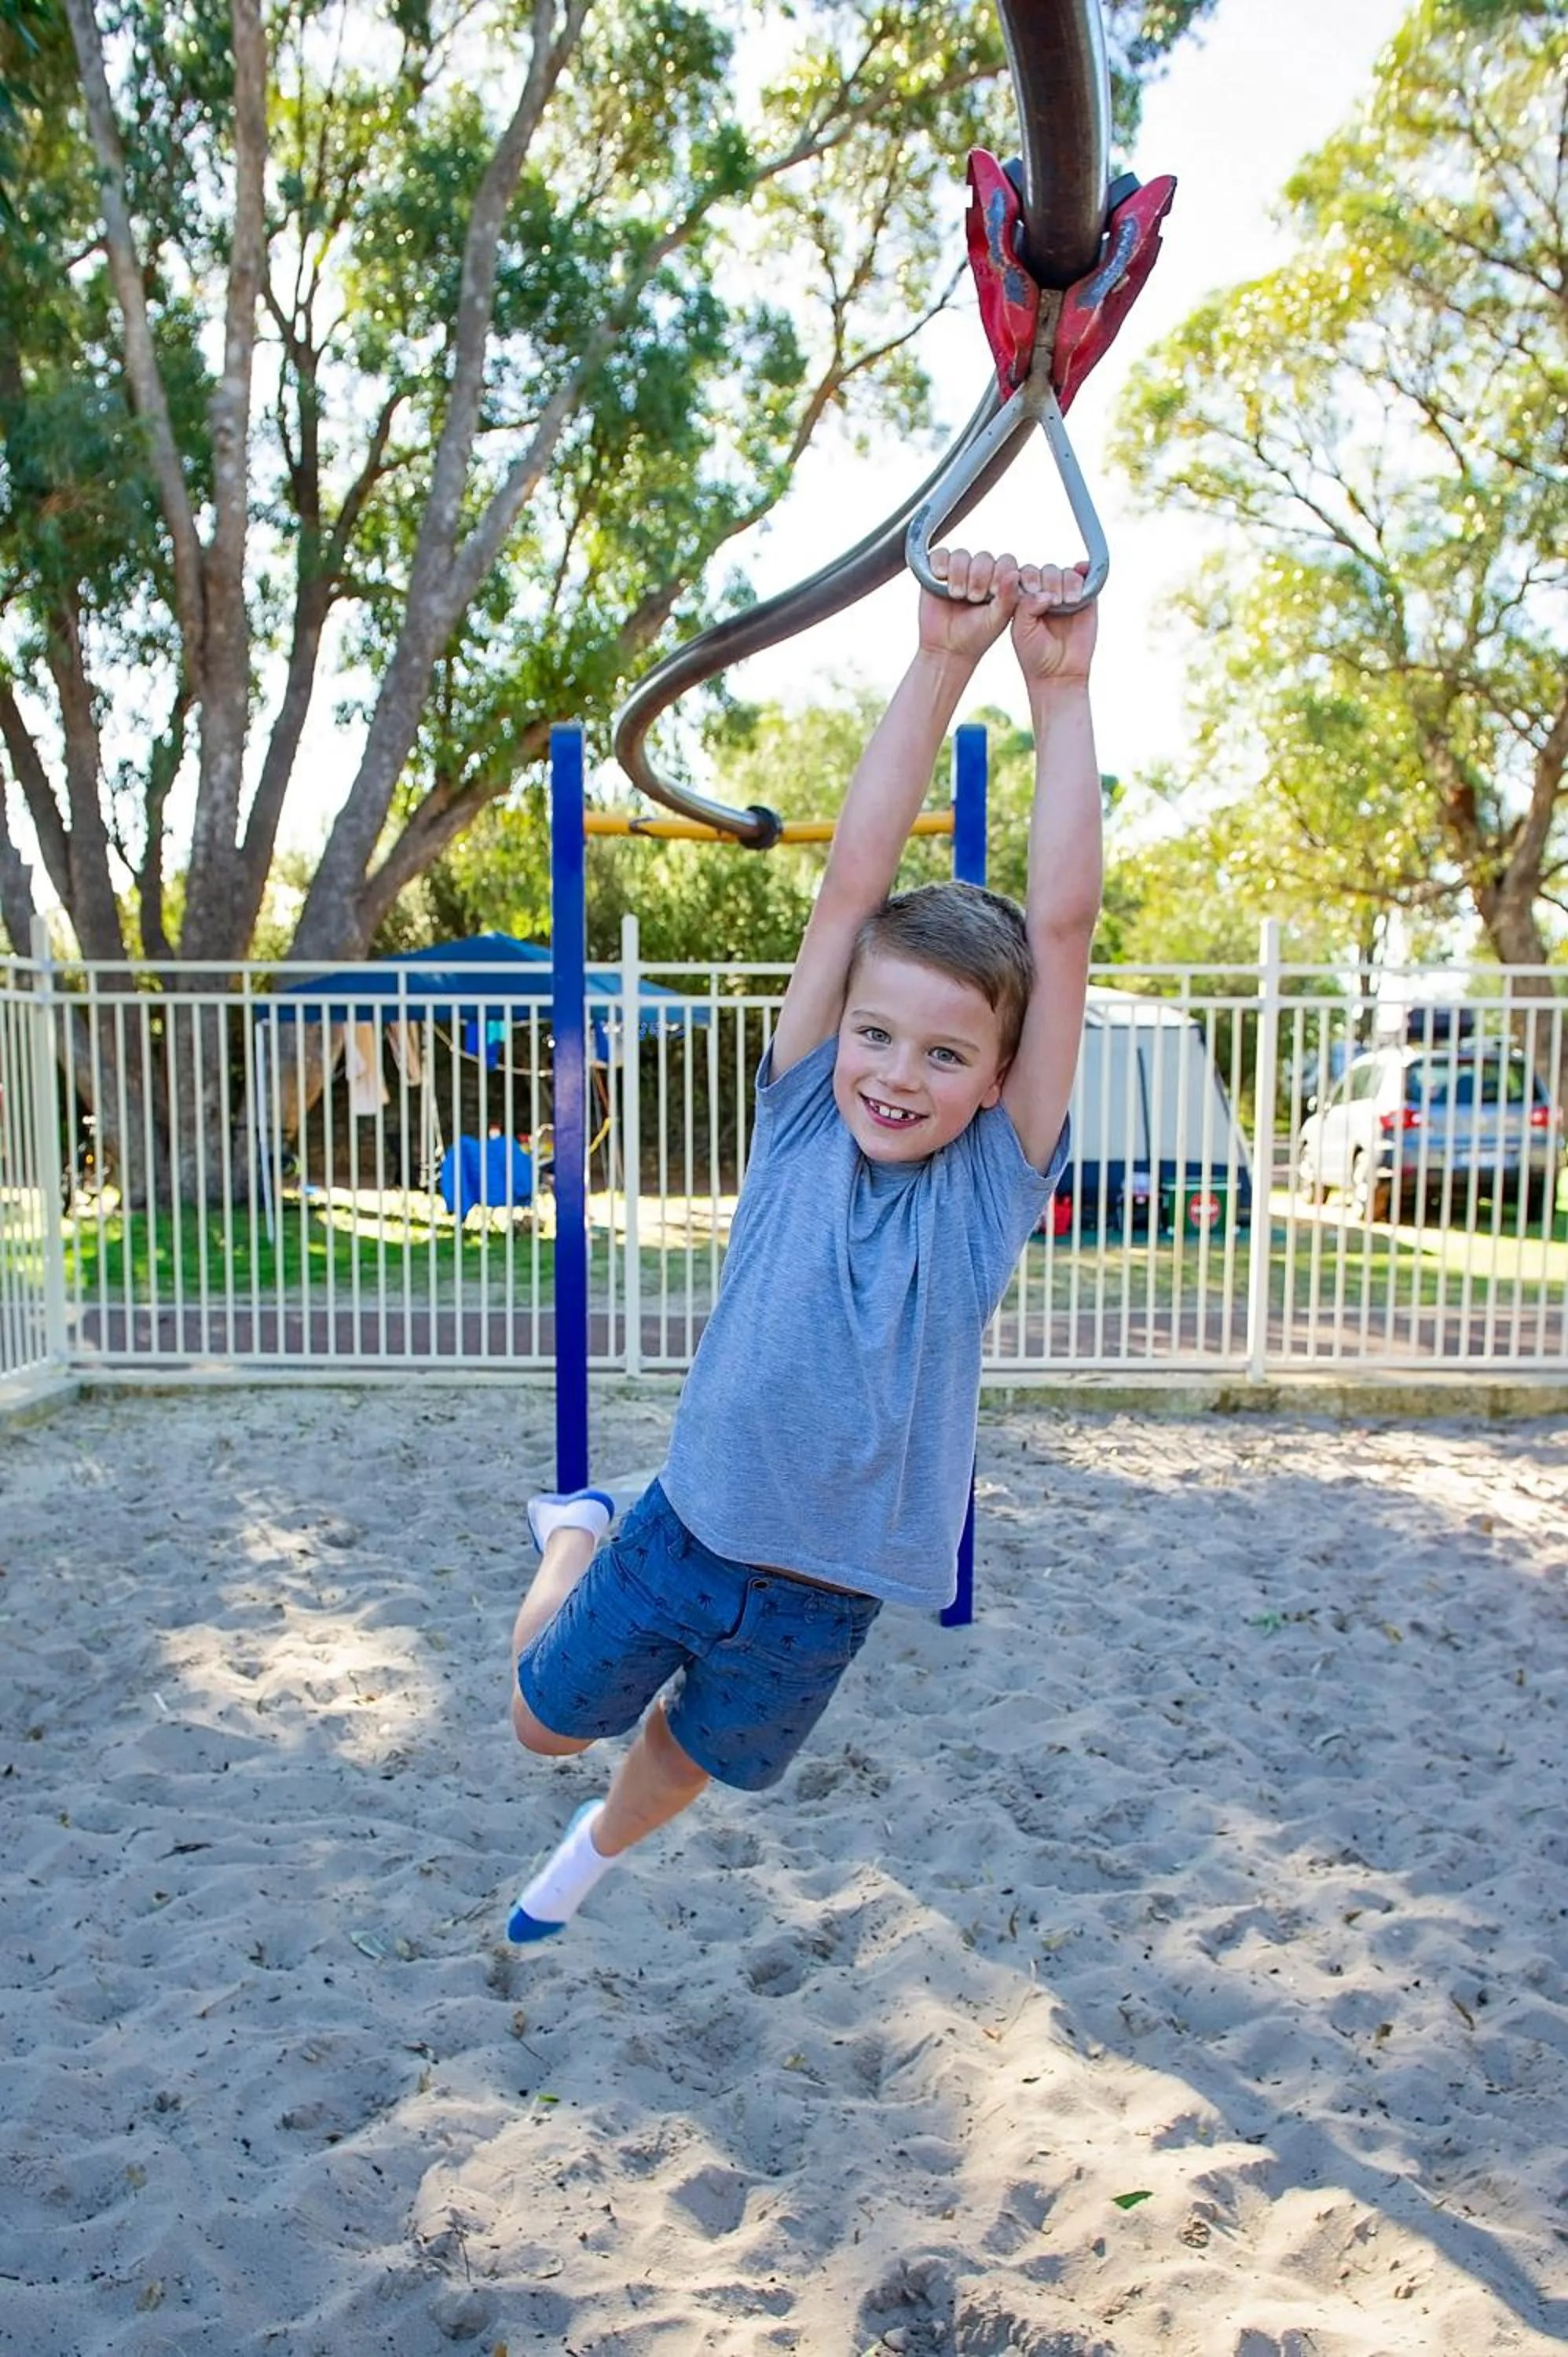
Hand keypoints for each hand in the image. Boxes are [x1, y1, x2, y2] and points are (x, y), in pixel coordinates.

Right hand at [918, 546, 1019, 666]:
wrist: (947, 649)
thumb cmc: (975, 636)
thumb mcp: (997, 619)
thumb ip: (1008, 597)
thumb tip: (1014, 573)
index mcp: (1000, 582)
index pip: (1005, 563)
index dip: (1002, 573)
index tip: (995, 591)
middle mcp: (980, 574)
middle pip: (983, 558)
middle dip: (979, 577)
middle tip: (974, 598)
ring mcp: (959, 571)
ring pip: (961, 555)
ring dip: (959, 573)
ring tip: (957, 594)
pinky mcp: (937, 572)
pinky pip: (939, 555)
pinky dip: (939, 563)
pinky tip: (941, 577)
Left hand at [1011, 562, 1097, 689]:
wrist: (1059, 673)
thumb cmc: (1035, 654)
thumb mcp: (1021, 630)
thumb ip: (1026, 607)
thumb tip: (1043, 592)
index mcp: (1025, 597)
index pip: (1026, 574)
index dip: (1029, 577)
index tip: (1032, 590)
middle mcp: (1045, 593)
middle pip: (1048, 571)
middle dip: (1050, 582)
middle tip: (1054, 602)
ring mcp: (1066, 594)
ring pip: (1067, 574)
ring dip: (1067, 582)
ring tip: (1067, 602)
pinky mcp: (1086, 599)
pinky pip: (1087, 578)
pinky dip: (1085, 571)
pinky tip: (1082, 572)